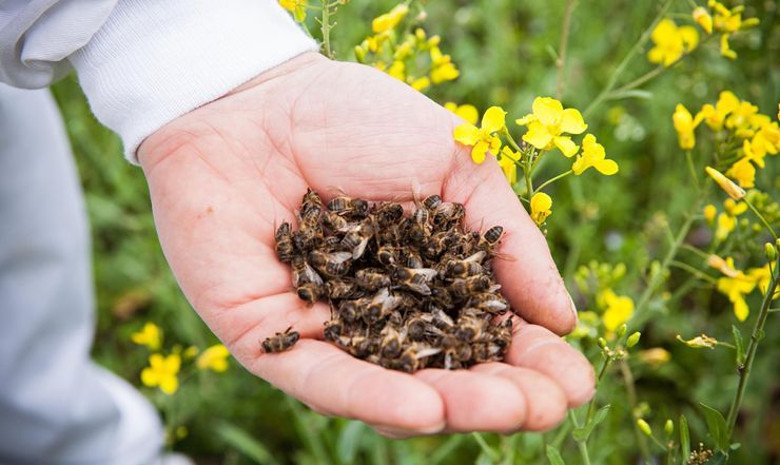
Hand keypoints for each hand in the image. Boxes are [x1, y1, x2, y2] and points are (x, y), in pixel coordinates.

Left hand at [138, 52, 593, 435]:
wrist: (256, 99)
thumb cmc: (358, 121)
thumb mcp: (458, 167)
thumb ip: (509, 242)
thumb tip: (564, 318)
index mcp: (432, 279)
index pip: (490, 335)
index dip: (534, 362)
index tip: (574, 380)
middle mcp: (385, 317)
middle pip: (448, 376)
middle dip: (502, 396)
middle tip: (547, 405)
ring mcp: (330, 332)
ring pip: (393, 392)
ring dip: (453, 406)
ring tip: (505, 407)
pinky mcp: (271, 340)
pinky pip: (324, 380)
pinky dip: (373, 399)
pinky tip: (425, 409)